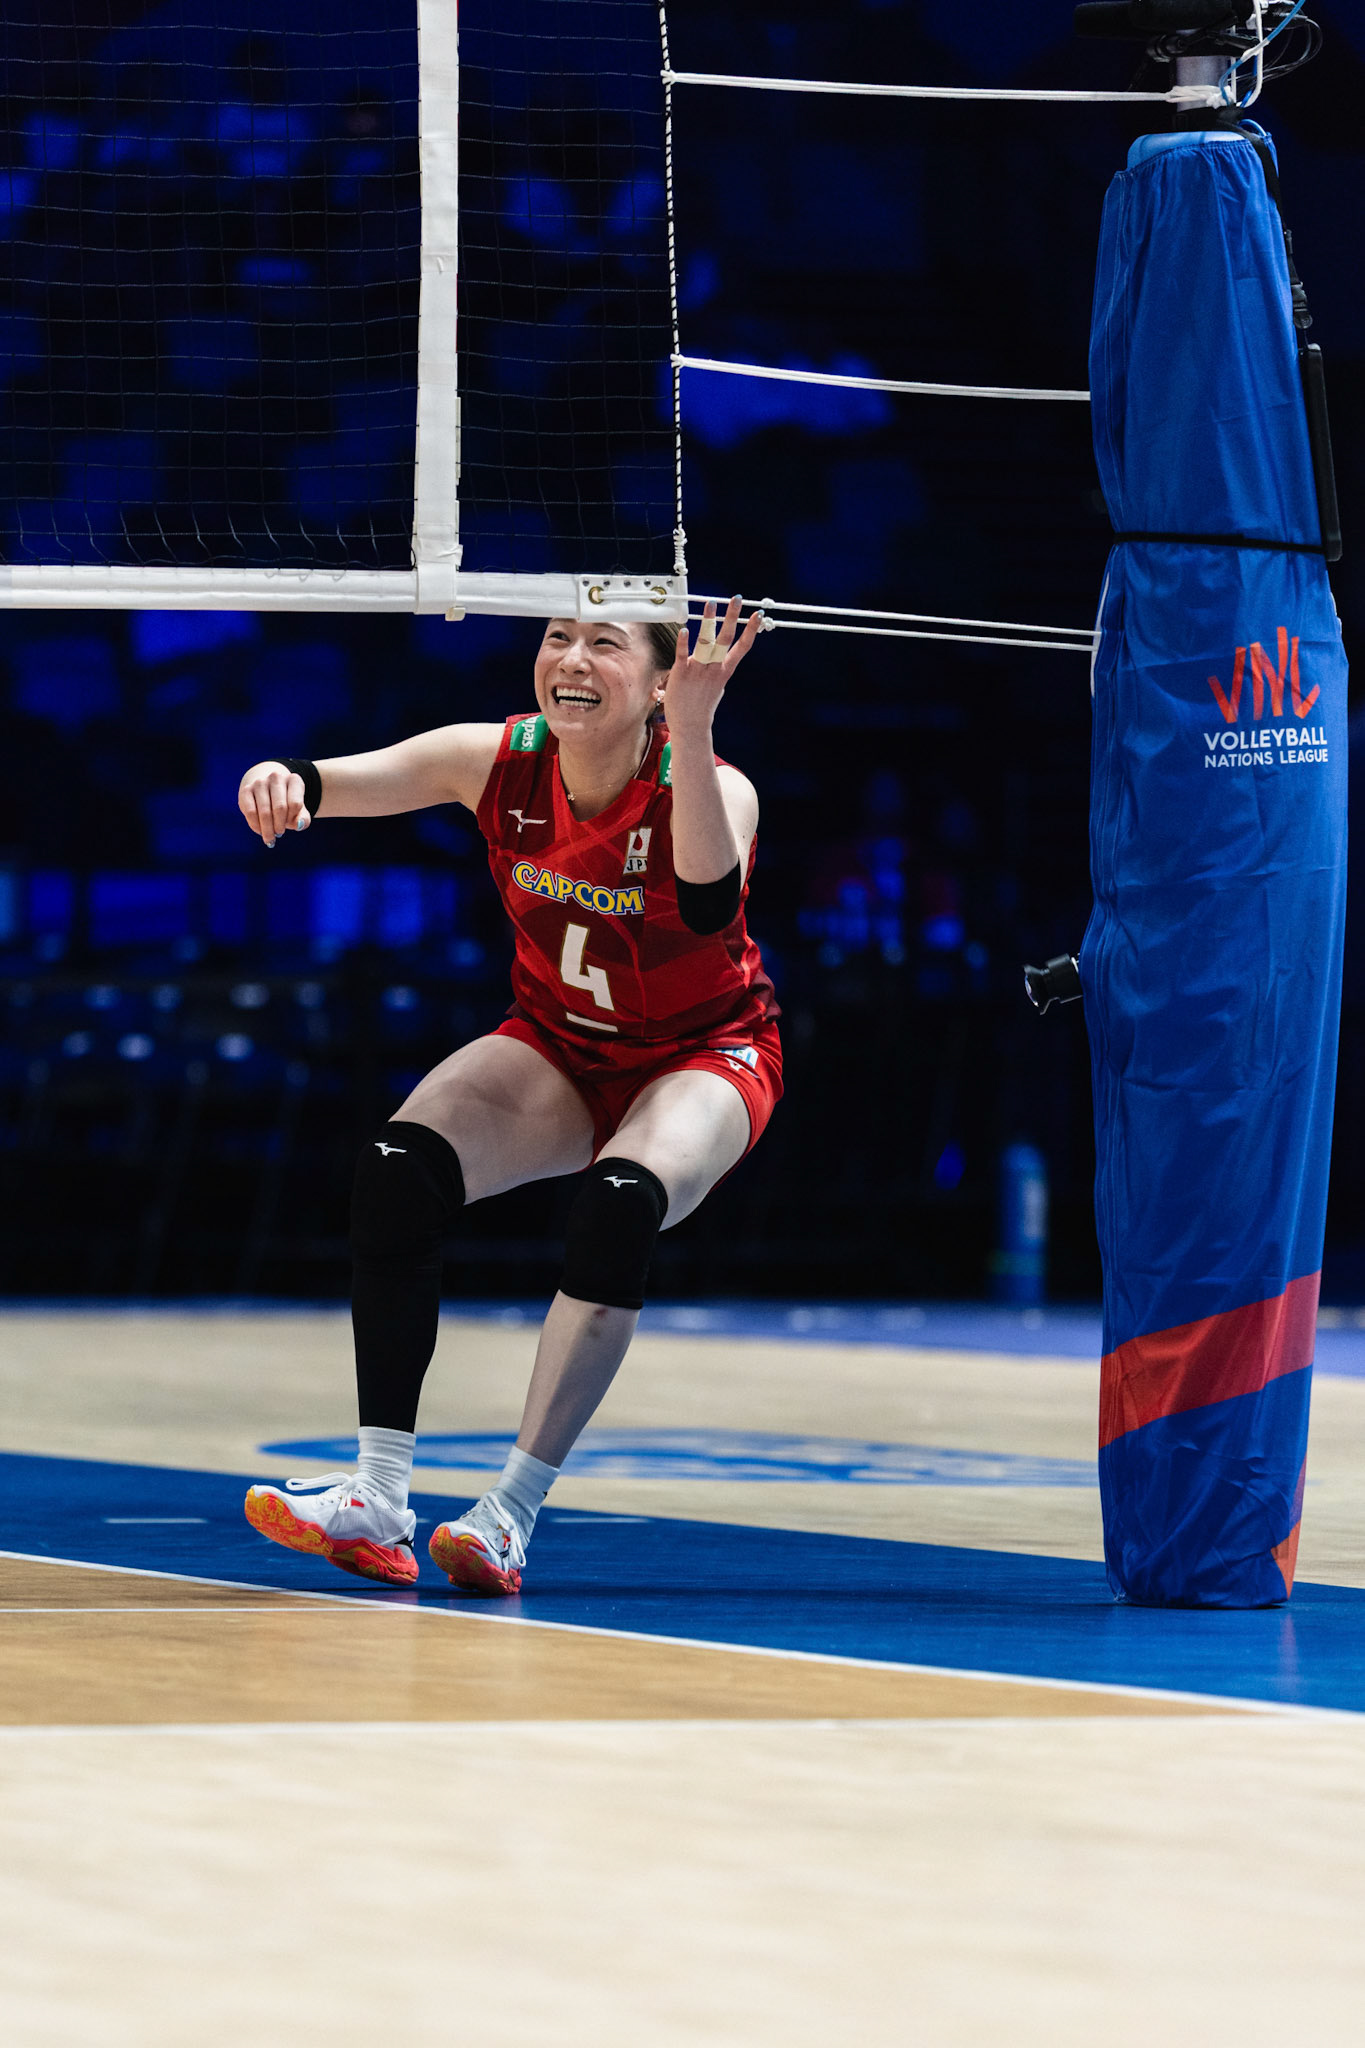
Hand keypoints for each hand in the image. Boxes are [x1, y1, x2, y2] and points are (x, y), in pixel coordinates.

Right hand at [238, 761, 310, 846]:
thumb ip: (304, 819)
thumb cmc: (286, 803)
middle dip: (279, 826)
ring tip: (270, 837)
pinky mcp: (246, 790)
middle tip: (279, 834)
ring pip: (264, 811)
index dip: (293, 818)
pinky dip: (256, 826)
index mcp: (294, 780)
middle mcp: (276, 777)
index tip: (291, 824)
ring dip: (267, 829)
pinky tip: (260, 831)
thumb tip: (299, 825)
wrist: (266, 788)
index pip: (295, 804)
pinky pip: (250, 812)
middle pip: (280, 808)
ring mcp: (260, 782)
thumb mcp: (299, 810)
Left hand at [662, 596, 765, 740]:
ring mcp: (699, 670)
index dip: (751, 629)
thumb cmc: (702, 705)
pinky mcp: (682, 673)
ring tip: (711, 603)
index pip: (742, 647)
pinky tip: (685, 629)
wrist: (690, 726)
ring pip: (706, 642)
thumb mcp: (716, 686)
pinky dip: (684, 642)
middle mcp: (714, 668)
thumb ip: (718, 670)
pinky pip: (683, 655)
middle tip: (737, 599)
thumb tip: (721, 661)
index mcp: (725, 670)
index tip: (757, 614)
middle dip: (732, 618)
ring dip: (709, 621)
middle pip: (726, 639)